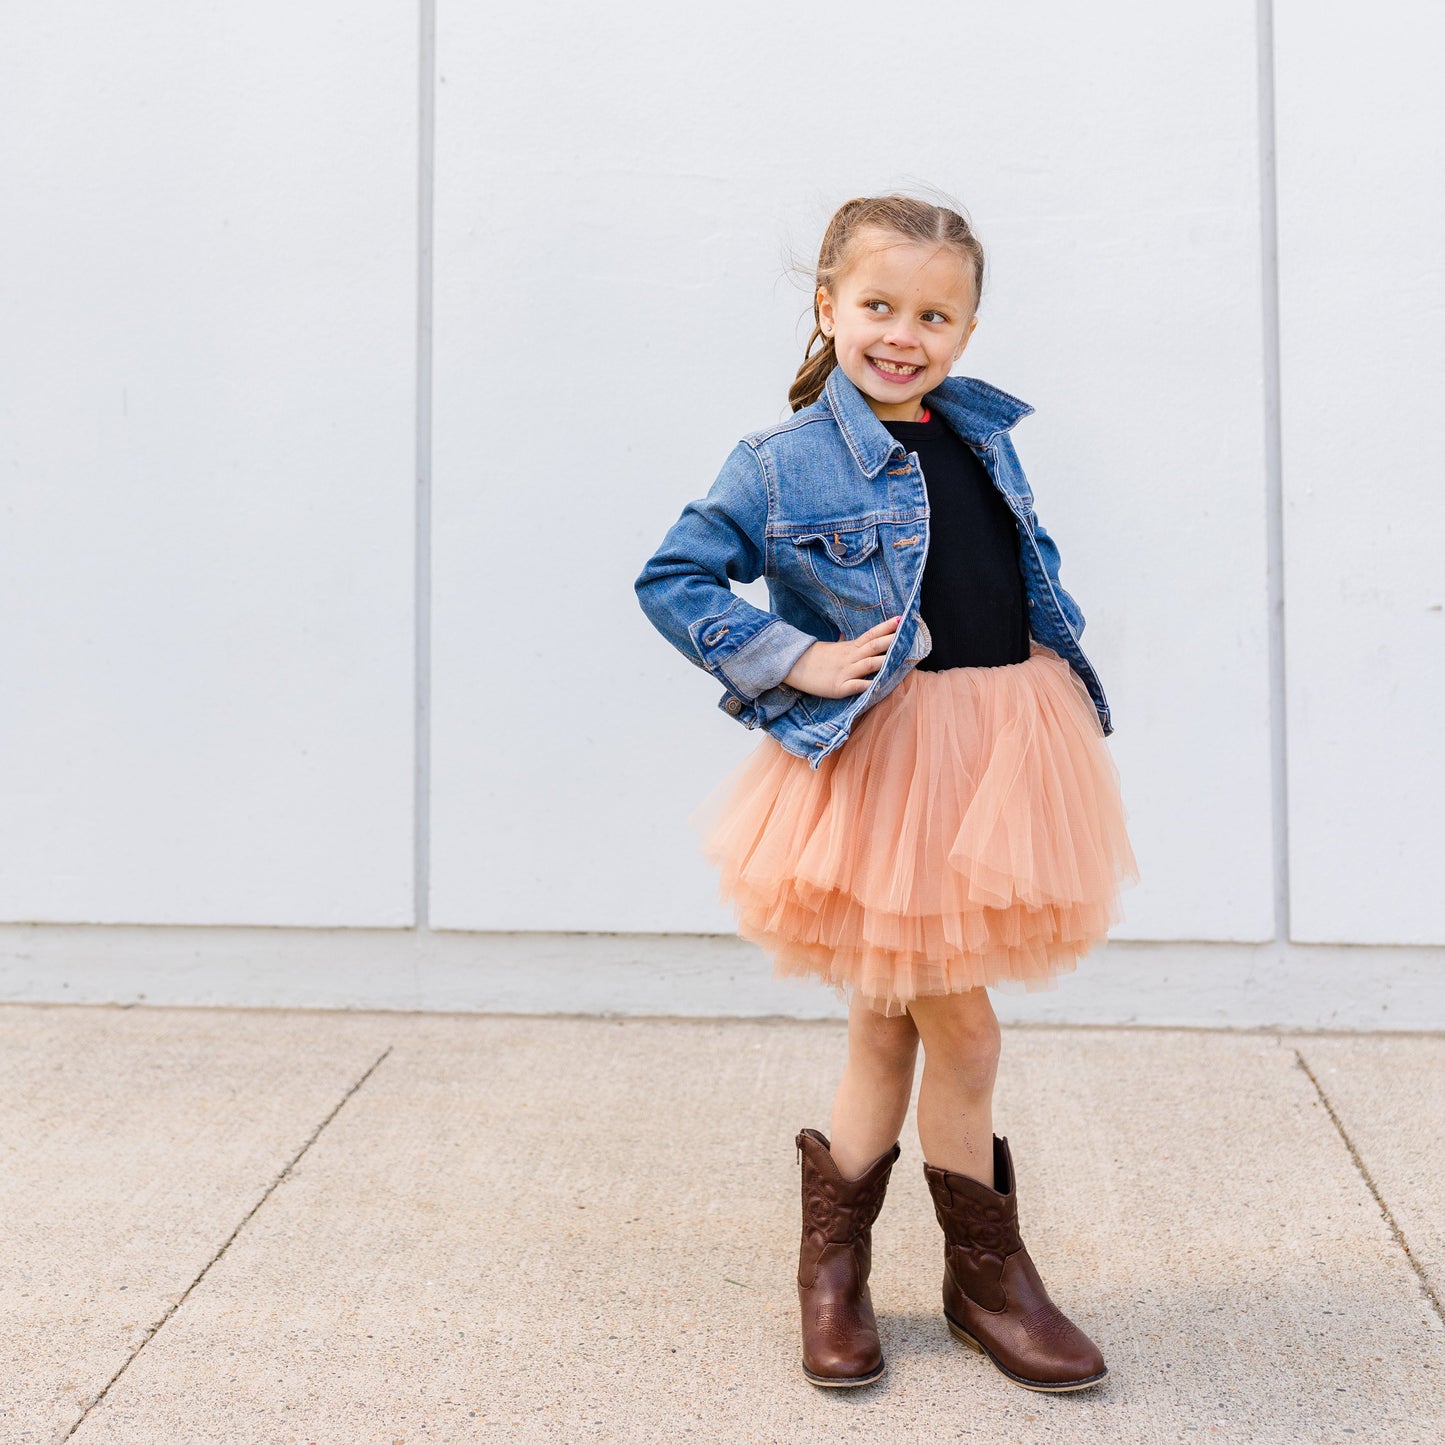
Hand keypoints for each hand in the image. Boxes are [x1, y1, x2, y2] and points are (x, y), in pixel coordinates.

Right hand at [782, 616, 901, 698]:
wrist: (793, 666)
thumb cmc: (815, 658)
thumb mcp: (832, 648)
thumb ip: (844, 643)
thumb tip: (846, 634)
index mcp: (850, 648)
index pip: (871, 634)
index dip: (885, 627)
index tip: (900, 619)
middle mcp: (850, 657)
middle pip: (873, 646)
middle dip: (890, 641)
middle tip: (907, 634)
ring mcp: (845, 672)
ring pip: (868, 664)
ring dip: (884, 661)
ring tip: (900, 658)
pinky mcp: (839, 687)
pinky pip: (855, 686)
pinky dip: (866, 685)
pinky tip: (878, 685)